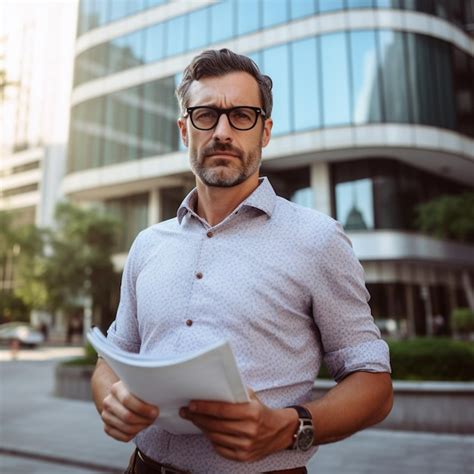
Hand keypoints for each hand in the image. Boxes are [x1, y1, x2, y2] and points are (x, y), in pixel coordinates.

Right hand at [101, 380, 158, 441]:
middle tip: (154, 417)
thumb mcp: (141, 386)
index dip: (143, 408)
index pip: (127, 400)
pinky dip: (135, 434)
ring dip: (141, 427)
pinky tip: (140, 427)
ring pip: (126, 428)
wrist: (124, 398)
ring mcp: (106, 416)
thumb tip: (166, 394)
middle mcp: (108, 402)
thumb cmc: (138, 392)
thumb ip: (148, 389)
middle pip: (127, 417)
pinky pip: (123, 437)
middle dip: (144, 420)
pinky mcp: (107, 427)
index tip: (156, 411)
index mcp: (116, 388)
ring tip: (149, 421)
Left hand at [180, 389, 297, 461]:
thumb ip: (235, 393)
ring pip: (215, 437)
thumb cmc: (261, 410)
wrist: (279, 431)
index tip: (191, 404)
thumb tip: (213, 387)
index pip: (222, 410)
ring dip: (202, 428)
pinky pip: (220, 449)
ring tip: (195, 420)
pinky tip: (207, 431)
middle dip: (198, 417)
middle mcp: (249, 430)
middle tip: (186, 411)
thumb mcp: (252, 396)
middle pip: (216, 425)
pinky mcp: (243, 457)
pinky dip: (212, 440)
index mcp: (252, 413)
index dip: (204, 407)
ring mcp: (246, 446)